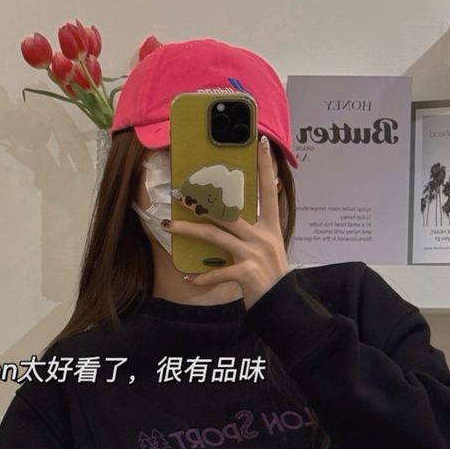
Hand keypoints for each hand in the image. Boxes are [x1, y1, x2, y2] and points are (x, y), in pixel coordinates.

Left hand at [164, 134, 288, 309]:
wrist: (282, 305)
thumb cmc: (272, 276)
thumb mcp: (271, 247)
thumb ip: (258, 230)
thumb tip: (241, 214)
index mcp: (271, 227)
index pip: (269, 190)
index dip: (265, 166)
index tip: (260, 143)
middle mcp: (263, 237)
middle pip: (227, 212)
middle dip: (200, 202)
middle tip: (178, 194)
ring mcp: (254, 254)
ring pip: (214, 236)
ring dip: (187, 231)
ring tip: (167, 226)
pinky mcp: (246, 274)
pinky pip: (218, 272)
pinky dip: (202, 277)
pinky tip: (189, 278)